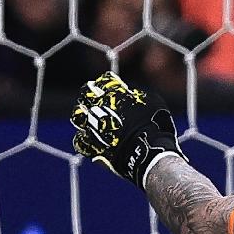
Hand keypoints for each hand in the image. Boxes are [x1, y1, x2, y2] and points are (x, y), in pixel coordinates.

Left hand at [70, 73, 180, 187]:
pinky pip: (80, 140)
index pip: (105, 80)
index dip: (107, 82)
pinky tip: (90, 138)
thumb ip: (139, 96)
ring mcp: (93, 127)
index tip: (109, 86)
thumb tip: (131, 94)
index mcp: (116, 94)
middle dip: (90, 93)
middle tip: (95, 98)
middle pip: (87, 93)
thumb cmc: (154, 127)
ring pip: (78, 115)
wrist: (147, 153)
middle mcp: (101, 108)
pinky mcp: (91, 146)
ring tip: (89, 117)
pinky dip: (84, 138)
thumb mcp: (154, 103)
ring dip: (83, 114)